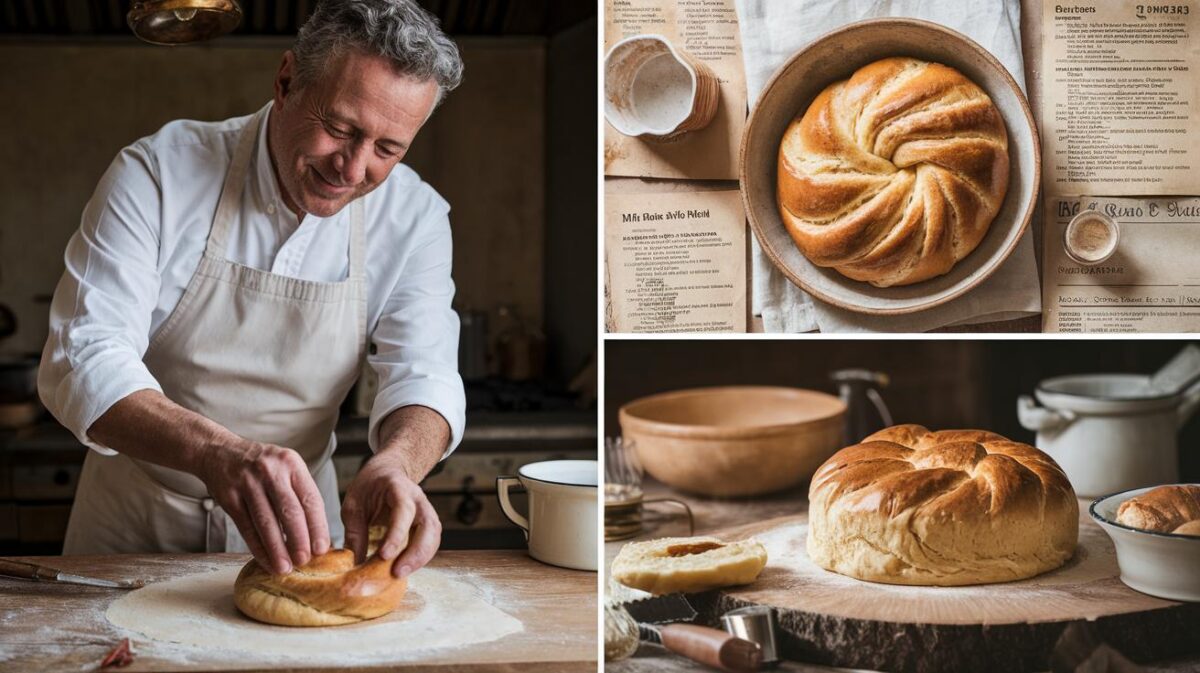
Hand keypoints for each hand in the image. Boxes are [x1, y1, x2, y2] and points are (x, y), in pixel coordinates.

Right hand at [198, 439, 330, 574]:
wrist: (220, 452)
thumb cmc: (262, 467)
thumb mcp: (286, 468)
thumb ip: (300, 494)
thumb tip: (316, 534)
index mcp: (292, 464)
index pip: (310, 499)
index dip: (318, 526)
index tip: (322, 549)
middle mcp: (271, 472)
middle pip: (290, 511)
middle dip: (299, 540)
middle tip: (305, 561)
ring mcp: (248, 483)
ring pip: (266, 522)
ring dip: (276, 549)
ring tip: (285, 568)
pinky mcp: (229, 497)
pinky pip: (246, 527)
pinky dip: (257, 547)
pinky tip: (265, 560)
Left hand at [341, 450, 441, 578]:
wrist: (387, 473)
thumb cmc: (369, 487)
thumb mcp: (353, 505)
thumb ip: (354, 532)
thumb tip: (354, 564)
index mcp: (399, 488)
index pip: (403, 511)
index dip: (396, 534)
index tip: (384, 556)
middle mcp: (419, 500)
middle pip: (428, 526)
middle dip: (415, 552)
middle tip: (397, 572)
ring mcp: (427, 511)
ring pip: (434, 537)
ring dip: (420, 558)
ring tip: (400, 574)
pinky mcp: (428, 525)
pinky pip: (431, 543)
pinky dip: (422, 558)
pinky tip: (406, 567)